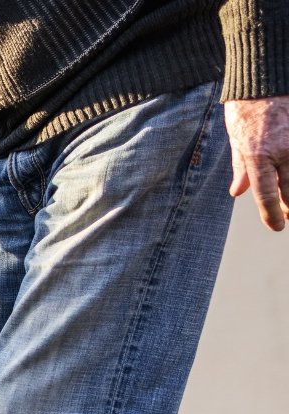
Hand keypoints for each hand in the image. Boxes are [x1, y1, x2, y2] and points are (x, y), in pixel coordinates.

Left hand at [224, 96, 288, 231]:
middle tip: (287, 215)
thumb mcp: (236, 139)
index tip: (276, 227)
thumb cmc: (245, 108)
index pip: (265, 193)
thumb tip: (238, 192)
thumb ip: (240, 167)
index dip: (271, 214)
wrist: (264, 79)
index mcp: (258, 155)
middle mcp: (282, 151)